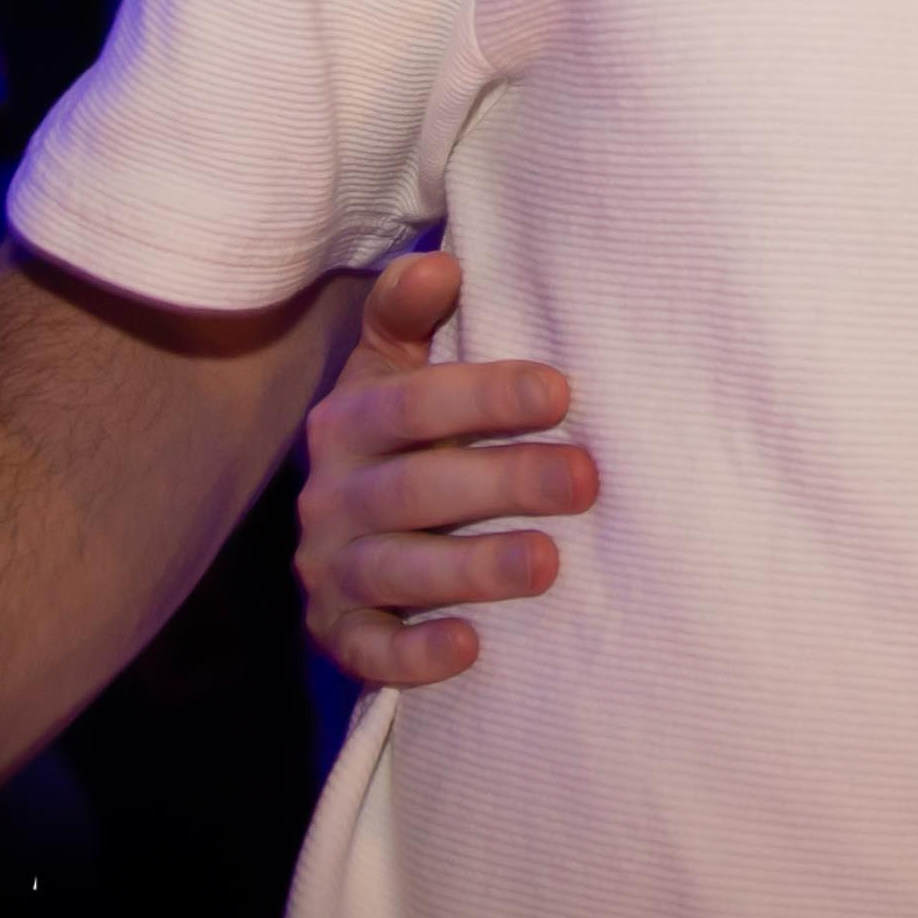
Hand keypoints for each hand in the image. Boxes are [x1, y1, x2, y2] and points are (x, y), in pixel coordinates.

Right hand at [295, 249, 591, 685]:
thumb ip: (407, 313)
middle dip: (504, 481)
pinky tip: (470, 647)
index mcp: (348, 420)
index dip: (483, 395)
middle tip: (586, 479)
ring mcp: (331, 567)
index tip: (561, 392)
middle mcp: (331, 494)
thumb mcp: (390, 368)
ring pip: (397, 569)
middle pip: (416, 487)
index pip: (413, 403)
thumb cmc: (397, 436)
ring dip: (473, 567)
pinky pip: (369, 650)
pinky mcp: (338, 633)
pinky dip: (414, 653)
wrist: (341, 534)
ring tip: (548, 563)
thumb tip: (443, 263)